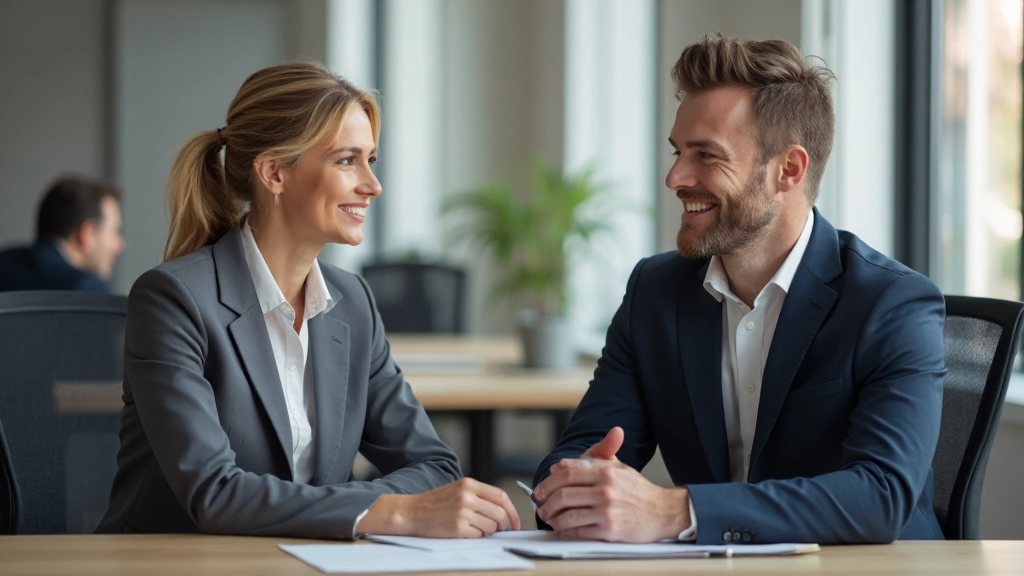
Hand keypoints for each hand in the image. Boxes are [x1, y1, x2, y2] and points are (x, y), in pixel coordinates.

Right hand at [357, 478, 520, 537]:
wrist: (411, 512)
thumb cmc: (435, 503)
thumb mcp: (457, 490)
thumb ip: (479, 496)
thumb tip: (503, 511)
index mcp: (469, 484)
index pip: (501, 496)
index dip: (512, 511)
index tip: (515, 522)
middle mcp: (467, 496)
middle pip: (500, 513)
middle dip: (504, 524)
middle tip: (501, 530)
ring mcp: (463, 512)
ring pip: (492, 526)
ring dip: (489, 531)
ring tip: (477, 528)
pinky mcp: (458, 527)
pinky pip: (479, 535)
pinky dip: (477, 536)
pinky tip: (467, 532)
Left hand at [534, 428, 689, 542]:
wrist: (663, 511)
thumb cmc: (638, 490)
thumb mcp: (618, 467)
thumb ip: (591, 462)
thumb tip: (560, 464)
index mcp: (606, 472)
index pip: (567, 473)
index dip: (549, 481)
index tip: (541, 488)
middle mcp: (605, 490)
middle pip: (563, 494)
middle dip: (546, 501)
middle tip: (540, 506)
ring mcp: (607, 511)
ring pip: (568, 515)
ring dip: (553, 518)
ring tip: (549, 519)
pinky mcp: (609, 530)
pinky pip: (579, 531)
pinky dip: (566, 531)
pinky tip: (563, 529)